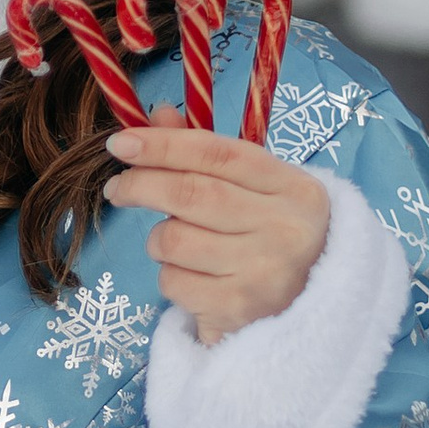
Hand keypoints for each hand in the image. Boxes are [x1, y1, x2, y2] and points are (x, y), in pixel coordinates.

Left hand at [105, 108, 330, 343]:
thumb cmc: (272, 238)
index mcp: (293, 188)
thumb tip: (157, 115)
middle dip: (141, 184)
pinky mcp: (237, 311)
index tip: (121, 143)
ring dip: (159, 239)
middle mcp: (285, 229)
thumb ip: (207, 153)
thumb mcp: (255, 190)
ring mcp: (263, 274)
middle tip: (117, 187)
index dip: (163, 144)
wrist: (311, 311)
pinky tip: (194, 278)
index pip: (218, 154)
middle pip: (191, 194)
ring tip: (177, 244)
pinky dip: (170, 277)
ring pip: (174, 241)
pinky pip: (173, 283)